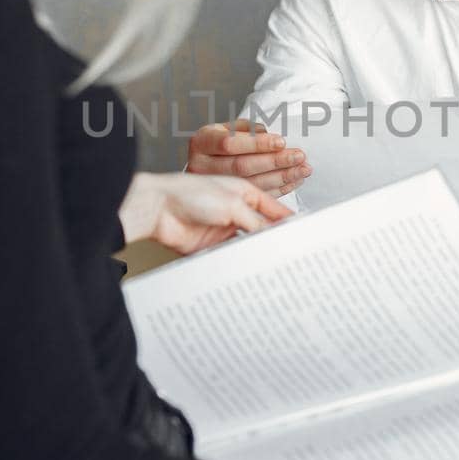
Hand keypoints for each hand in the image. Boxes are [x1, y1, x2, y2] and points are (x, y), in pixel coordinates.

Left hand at [119, 171, 292, 255]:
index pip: (273, 209)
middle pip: (262, 228)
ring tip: (271, 262)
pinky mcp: (211, 246)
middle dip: (274, 239)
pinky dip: (240, 261)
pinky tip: (248, 266)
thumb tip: (273, 234)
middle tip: (289, 252)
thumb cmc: (189, 193)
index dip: (288, 221)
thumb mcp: (232, 204)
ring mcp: (224, 228)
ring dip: (256, 251)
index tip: (301, 234)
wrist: (157, 209)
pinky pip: (231, 256)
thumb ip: (255, 221)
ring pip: (248, 244)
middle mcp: (235, 210)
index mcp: (244, 193)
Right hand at [187, 118, 311, 196]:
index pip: (229, 143)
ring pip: (250, 183)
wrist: (206, 160)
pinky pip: (255, 195)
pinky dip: (278, 189)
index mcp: (202, 142)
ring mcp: (213, 185)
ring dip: (281, 177)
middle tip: (298, 156)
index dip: (257, 144)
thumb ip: (248, 129)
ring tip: (301, 169)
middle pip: (242, 165)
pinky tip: (293, 181)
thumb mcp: (229, 127)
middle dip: (275, 161)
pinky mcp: (226, 199)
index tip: (281, 141)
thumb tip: (270, 136)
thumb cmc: (221, 140)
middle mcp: (202, 165)